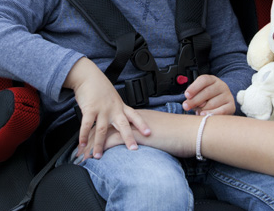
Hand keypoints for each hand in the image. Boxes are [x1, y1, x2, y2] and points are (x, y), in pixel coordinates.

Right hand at [64, 58, 150, 157]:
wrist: (88, 75)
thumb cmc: (100, 87)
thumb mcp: (113, 98)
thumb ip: (117, 111)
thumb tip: (121, 124)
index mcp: (120, 106)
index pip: (135, 116)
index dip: (142, 125)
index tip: (149, 133)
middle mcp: (113, 109)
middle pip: (123, 125)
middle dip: (128, 138)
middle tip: (134, 149)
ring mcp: (102, 109)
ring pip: (103, 130)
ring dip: (100, 144)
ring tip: (98, 156)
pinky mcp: (90, 109)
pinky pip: (87, 125)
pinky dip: (83, 135)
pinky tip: (82, 144)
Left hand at [76, 109, 196, 161]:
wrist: (192, 131)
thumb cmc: (182, 133)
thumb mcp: (163, 133)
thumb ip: (154, 135)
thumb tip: (150, 142)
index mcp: (140, 117)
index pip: (116, 122)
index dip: (102, 130)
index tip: (93, 137)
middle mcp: (134, 119)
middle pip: (107, 125)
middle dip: (92, 136)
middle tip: (81, 146)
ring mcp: (134, 126)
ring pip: (106, 132)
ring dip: (92, 144)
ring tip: (81, 154)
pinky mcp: (136, 135)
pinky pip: (113, 140)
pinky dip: (101, 148)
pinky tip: (93, 156)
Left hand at [182, 74, 234, 115]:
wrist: (222, 103)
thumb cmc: (207, 98)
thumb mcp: (200, 93)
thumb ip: (194, 96)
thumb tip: (188, 104)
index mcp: (212, 79)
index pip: (204, 80)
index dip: (194, 87)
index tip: (187, 95)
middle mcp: (221, 85)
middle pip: (207, 92)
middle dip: (194, 100)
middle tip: (186, 106)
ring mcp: (228, 95)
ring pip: (212, 103)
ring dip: (202, 109)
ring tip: (197, 112)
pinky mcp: (231, 106)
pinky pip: (221, 111)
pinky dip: (211, 114)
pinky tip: (204, 115)